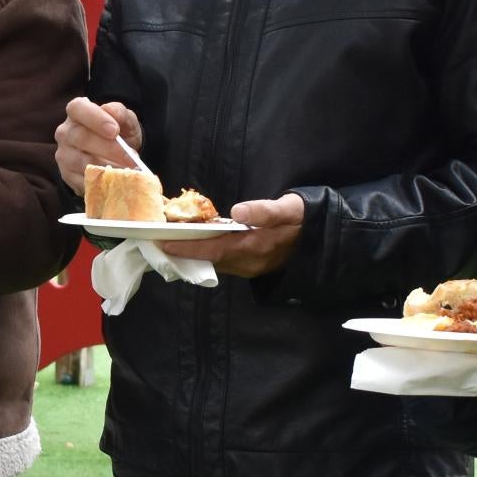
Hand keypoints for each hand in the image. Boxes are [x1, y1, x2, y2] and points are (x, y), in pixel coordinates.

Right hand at [54, 96, 142, 189]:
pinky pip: (82, 181)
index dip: (95, 118)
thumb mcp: (124, 120)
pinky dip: (101, 182)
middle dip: (109, 149)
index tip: (115, 130)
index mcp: (77, 111)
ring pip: (81, 162)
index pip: (78, 108)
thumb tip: (111, 111)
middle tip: (131, 158)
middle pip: (81, 138)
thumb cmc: (118, 133)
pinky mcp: (67, 175)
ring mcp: (64, 155)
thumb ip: (120, 113)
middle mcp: (65, 132)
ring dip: (107, 168)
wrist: (116, 156)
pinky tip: (116, 181)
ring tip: (127, 171)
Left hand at [164, 193, 304, 277]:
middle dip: (183, 252)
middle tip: (156, 242)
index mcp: (255, 247)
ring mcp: (250, 267)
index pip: (214, 249)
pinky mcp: (250, 266)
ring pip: (214, 263)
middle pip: (209, 259)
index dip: (188, 247)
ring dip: (192, 255)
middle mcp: (249, 262)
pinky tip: (195, 246)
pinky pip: (222, 263)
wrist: (320, 237)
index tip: (164, 242)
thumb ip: (265, 211)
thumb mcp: (288, 208)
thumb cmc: (301, 218)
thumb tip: (238, 211)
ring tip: (169, 243)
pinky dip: (205, 255)